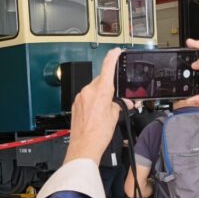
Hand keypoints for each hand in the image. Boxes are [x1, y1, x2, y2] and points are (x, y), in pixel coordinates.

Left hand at [64, 48, 122, 163]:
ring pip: (93, 90)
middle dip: (108, 87)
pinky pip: (86, 98)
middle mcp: (88, 91)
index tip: (116, 51)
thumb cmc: (98, 134)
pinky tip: (95, 114)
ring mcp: (80, 97)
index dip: (113, 57)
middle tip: (115, 99)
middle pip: (101, 80)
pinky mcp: (75, 104)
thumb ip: (119, 104)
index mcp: (101, 91)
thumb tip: (123, 103)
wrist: (84, 146)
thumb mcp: (115, 116)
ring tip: (104, 111)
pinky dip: (92, 102)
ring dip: (100, 96)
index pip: (107, 67)